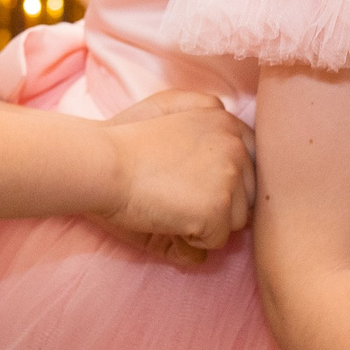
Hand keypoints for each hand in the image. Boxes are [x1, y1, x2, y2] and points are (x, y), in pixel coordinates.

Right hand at [94, 89, 255, 260]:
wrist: (101, 164)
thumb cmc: (123, 140)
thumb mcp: (167, 109)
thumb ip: (202, 130)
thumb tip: (221, 168)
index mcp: (226, 120)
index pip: (248, 162)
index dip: (219, 179)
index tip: (188, 179)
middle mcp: (236, 144)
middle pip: (247, 192)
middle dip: (216, 202)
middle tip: (174, 193)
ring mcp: (230, 176)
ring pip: (236, 219)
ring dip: (206, 222)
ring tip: (170, 202)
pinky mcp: (219, 208)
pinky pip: (217, 240)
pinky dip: (191, 239)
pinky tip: (167, 217)